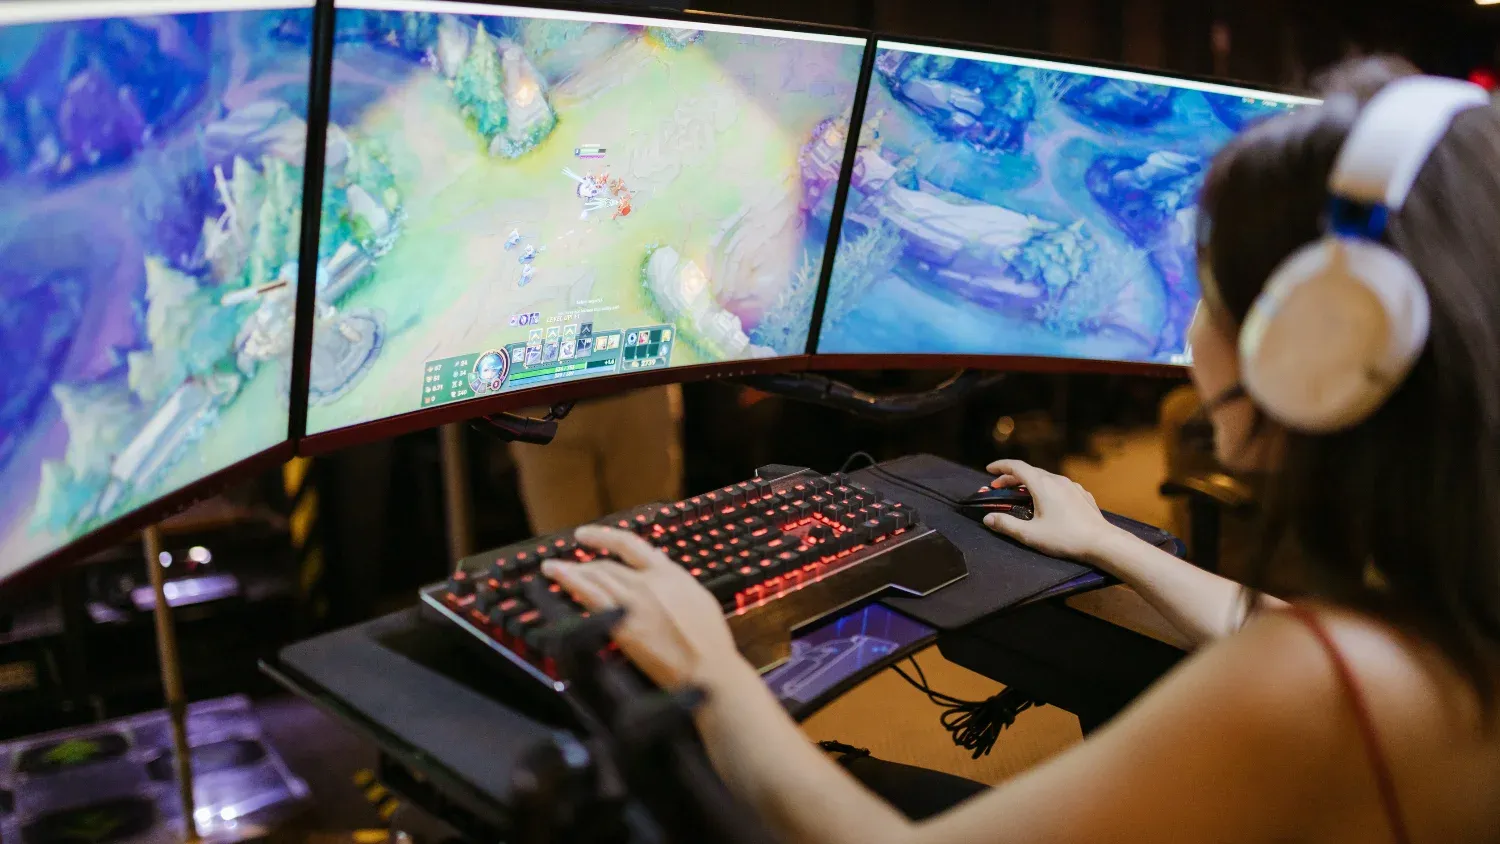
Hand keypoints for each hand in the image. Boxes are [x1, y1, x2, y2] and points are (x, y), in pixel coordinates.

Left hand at [541, 525, 745, 690]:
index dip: (603, 537)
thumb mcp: (698, 598)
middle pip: (606, 564)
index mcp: (670, 573)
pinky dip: (570, 583)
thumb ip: (675, 582)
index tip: (585, 535)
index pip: (630, 544)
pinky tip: (557, 579)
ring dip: (568, 569)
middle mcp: (649, 582)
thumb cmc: (709, 642)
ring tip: (550, 567)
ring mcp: (634, 602)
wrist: (709, 668)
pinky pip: (590, 597)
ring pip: (594, 576)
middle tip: (565, 564)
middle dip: (583, 563)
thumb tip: (660, 570)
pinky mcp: (622, 625)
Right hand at [983, 459, 1118, 561]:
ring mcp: (1072, 486)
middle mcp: (1057, 480)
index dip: (1000, 466)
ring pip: (1045, 477)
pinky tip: (1046, 501)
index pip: (1016, 467)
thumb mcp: (1031, 534)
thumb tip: (988, 518)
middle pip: (1030, 471)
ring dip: (1029, 482)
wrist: (1102, 542)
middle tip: (999, 487)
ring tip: (1021, 494)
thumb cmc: (1065, 538)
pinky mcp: (1081, 494)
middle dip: (1011, 477)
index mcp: (1042, 485)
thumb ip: (1006, 525)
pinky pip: (1059, 485)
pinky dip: (1045, 488)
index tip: (989, 470)